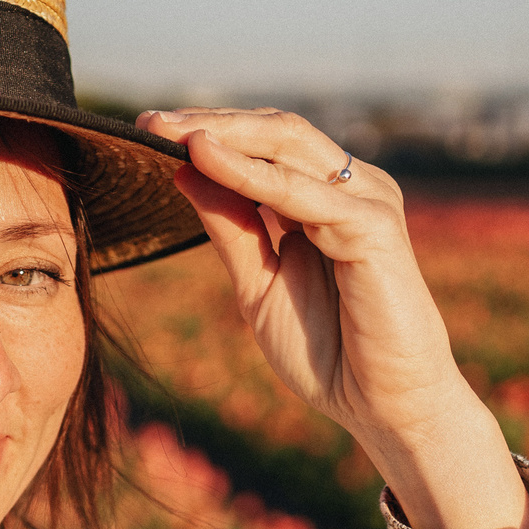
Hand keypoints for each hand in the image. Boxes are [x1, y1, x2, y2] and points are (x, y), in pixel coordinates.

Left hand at [140, 108, 528, 528]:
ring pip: (289, 146)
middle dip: (209, 123)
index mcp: (326, 198)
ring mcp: (367, 202)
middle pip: (277, 132)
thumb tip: (184, 170)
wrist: (381, 407)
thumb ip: (231, 228)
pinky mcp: (374, 227)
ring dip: (224, 136)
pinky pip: (302, 194)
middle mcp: (351, 188)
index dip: (209, 131)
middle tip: (148, 121)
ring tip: (169, 132)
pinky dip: (249, 174)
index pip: (265, 145)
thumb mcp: (258, 284)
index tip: (147, 128)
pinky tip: (205, 159)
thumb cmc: (328, 351)